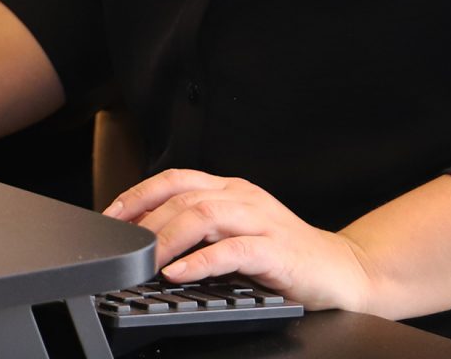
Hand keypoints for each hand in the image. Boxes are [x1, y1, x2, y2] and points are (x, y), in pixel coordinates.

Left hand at [104, 170, 380, 313]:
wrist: (341, 270)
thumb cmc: (284, 254)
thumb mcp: (236, 230)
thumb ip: (201, 226)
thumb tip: (147, 236)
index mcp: (231, 189)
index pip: (175, 178)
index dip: (138, 194)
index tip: (110, 217)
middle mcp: (244, 198)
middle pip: (184, 196)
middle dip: (146, 221)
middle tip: (122, 247)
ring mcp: (262, 222)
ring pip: (204, 216)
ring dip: (168, 238)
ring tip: (145, 260)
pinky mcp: (276, 251)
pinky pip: (232, 250)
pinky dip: (201, 261)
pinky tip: (181, 273)